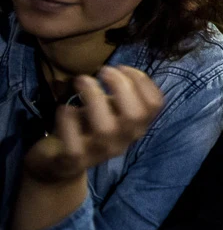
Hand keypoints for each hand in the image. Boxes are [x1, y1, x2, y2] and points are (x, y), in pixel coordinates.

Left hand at [23, 66, 163, 184]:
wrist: (60, 162)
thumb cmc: (87, 126)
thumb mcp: (108, 108)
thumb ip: (117, 93)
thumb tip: (114, 70)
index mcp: (136, 125)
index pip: (155, 104)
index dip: (143, 81)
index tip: (123, 67)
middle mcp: (124, 140)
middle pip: (135, 115)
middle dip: (122, 86)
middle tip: (104, 70)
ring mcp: (101, 153)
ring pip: (106, 128)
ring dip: (94, 98)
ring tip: (81, 80)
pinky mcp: (76, 161)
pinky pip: (74, 143)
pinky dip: (69, 121)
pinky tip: (64, 108)